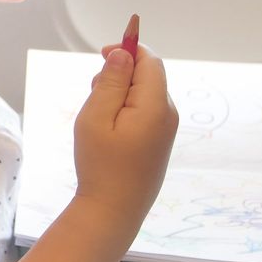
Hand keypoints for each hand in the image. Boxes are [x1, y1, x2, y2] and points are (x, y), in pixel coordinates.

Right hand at [71, 44, 178, 224]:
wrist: (113, 211)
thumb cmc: (101, 165)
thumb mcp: (96, 117)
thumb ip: (110, 82)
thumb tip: (123, 53)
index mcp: (156, 105)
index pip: (150, 61)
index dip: (128, 50)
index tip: (101, 53)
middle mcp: (168, 114)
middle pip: (148, 76)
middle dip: (120, 75)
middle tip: (93, 96)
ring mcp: (166, 129)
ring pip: (144, 94)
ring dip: (120, 94)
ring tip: (98, 119)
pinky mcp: (159, 141)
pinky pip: (145, 111)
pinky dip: (125, 110)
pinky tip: (109, 131)